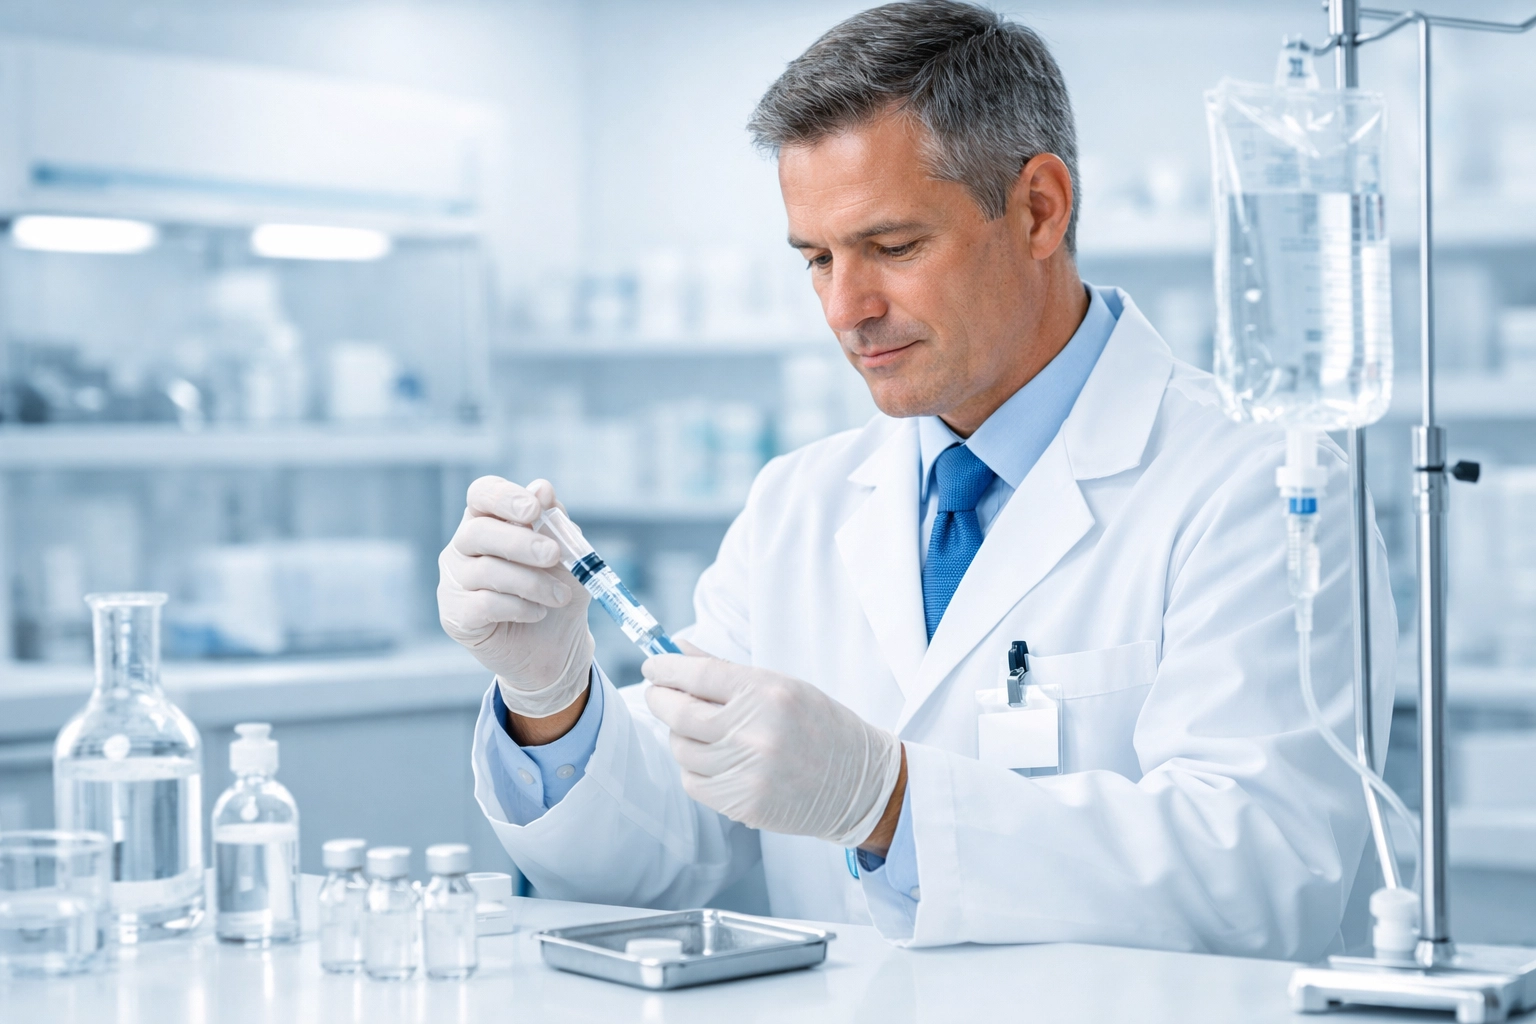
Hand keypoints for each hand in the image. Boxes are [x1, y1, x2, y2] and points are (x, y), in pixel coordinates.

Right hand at [438, 476, 594, 718]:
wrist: (556, 647)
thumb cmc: (557, 592)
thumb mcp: (568, 555)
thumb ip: (555, 523)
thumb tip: (542, 488)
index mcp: (490, 521)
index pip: (481, 494)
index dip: (503, 497)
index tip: (534, 509)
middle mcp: (464, 547)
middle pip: (478, 531)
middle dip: (521, 542)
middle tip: (553, 555)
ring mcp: (455, 581)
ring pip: (486, 570)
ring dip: (532, 583)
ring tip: (559, 596)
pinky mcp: (455, 615)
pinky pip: (484, 604)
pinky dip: (519, 607)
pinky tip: (537, 613)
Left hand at [643, 646, 901, 846]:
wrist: (857, 783)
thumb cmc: (818, 726)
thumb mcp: (781, 686)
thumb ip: (724, 669)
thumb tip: (677, 649)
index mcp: (767, 692)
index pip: (698, 675)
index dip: (666, 668)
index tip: (652, 665)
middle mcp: (755, 731)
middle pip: (680, 713)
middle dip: (659, 699)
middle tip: (657, 693)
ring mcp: (747, 771)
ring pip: (681, 749)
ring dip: (679, 735)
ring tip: (696, 729)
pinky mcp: (743, 803)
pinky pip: (693, 782)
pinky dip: (692, 768)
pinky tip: (711, 759)